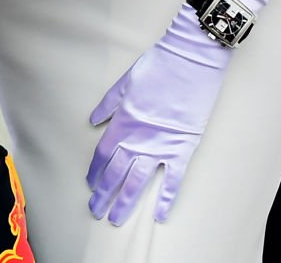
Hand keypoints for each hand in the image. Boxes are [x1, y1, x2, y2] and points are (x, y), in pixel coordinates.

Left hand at [86, 6, 231, 225]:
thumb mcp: (125, 82)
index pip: (103, 154)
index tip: (90, 184)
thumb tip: (94, 121)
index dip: (95, 171)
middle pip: (116, 173)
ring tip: (116, 218)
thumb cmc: (157, 67)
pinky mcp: (182, 149)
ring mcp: (160, 147)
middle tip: (96, 210)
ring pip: (138, 182)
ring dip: (126, 202)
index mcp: (123, 123)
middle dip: (104, 194)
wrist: (191, 62)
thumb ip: (108, 105)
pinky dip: (166, 199)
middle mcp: (138, 139)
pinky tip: (159, 216)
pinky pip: (172, 180)